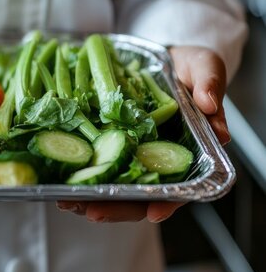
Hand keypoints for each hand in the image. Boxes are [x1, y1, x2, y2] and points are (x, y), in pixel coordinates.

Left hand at [57, 46, 228, 222]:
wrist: (161, 59)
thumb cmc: (187, 67)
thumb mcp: (203, 65)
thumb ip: (209, 82)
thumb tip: (210, 105)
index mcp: (186, 150)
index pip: (181, 185)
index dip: (168, 201)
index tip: (154, 213)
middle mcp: (157, 159)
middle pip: (140, 196)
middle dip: (117, 207)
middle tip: (94, 212)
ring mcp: (132, 155)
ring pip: (115, 188)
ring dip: (92, 200)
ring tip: (69, 203)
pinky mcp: (110, 145)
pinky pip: (96, 165)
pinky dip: (79, 177)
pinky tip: (61, 185)